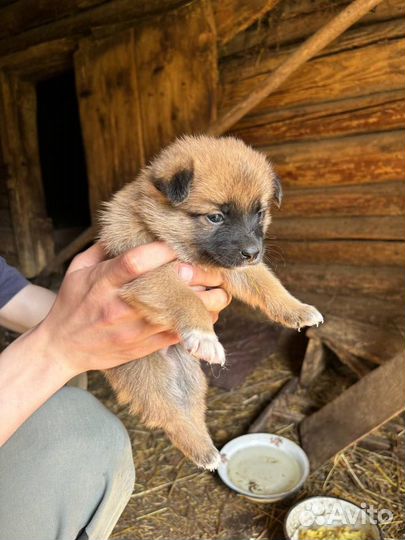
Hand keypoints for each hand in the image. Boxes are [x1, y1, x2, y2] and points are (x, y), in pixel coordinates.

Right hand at [36, 243, 229, 375]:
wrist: (63, 348)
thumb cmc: (72, 304)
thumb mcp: (78, 270)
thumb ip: (104, 248)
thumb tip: (129, 227)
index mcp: (104, 281)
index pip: (137, 261)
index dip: (165, 249)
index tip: (182, 242)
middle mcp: (123, 305)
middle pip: (172, 286)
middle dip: (201, 274)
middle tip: (213, 267)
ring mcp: (137, 328)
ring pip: (186, 312)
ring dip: (210, 299)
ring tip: (217, 288)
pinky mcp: (146, 345)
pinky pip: (184, 332)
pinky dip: (202, 320)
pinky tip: (208, 310)